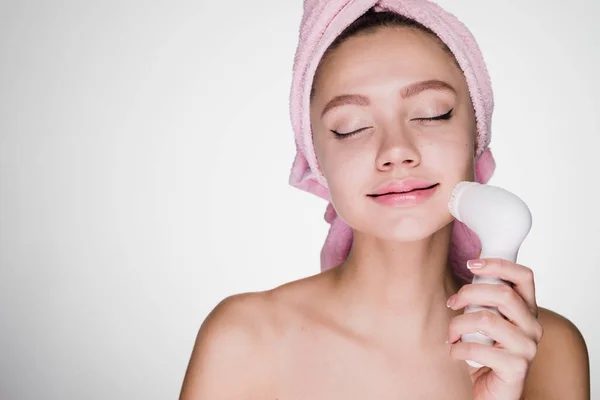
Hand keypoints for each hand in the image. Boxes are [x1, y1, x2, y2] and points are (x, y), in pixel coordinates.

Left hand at [446, 258, 543, 399]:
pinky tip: (454, 352)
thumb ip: (484, 299)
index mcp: (527, 310)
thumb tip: (468, 268)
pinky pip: (478, 348)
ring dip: (458, 324)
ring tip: (451, 334)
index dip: (498, 265)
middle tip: (452, 303)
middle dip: (468, 293)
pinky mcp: (516, 368)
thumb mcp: (486, 319)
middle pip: (503, 294)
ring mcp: (527, 348)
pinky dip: (458, 349)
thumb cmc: (484, 351)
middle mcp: (533, 327)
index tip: (471, 264)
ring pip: (486, 319)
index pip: (524, 276)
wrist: (492, 390)